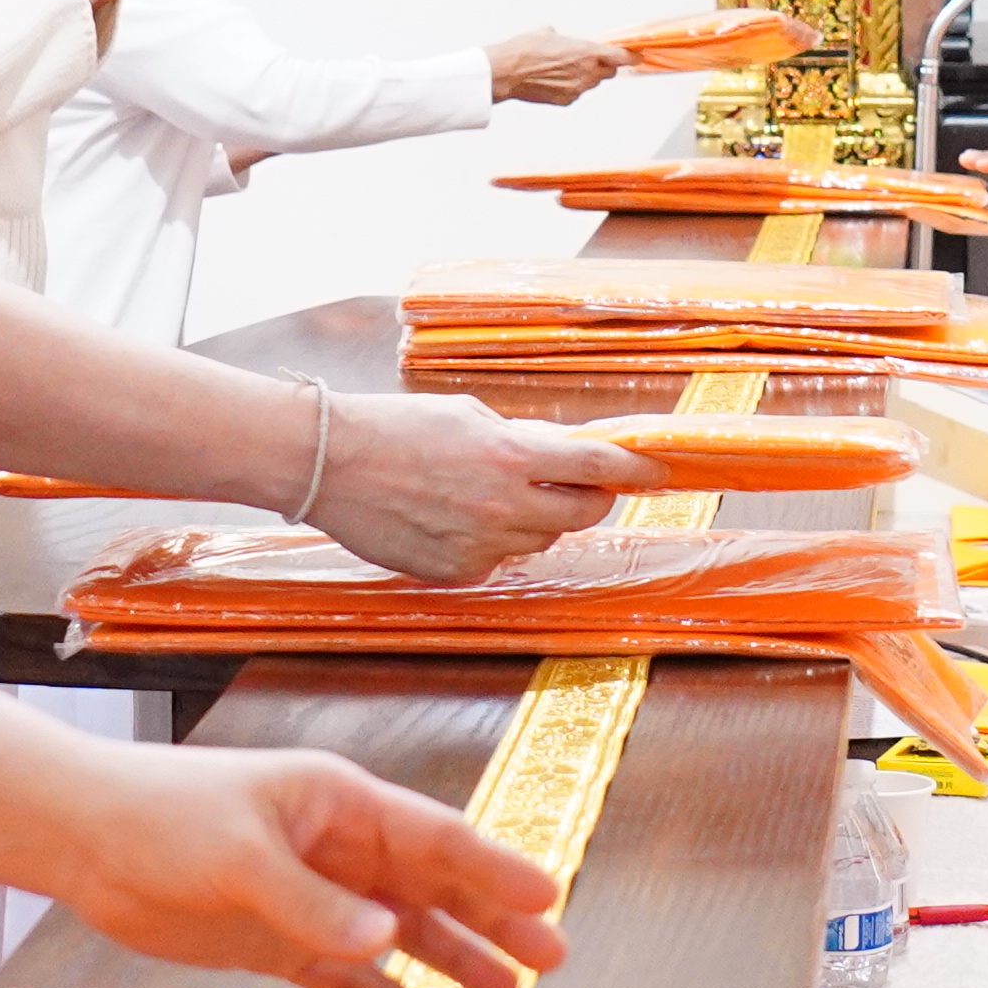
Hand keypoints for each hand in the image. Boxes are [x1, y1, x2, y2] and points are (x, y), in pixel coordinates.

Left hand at [49, 744, 575, 987]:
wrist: (86, 839)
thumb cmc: (163, 817)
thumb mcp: (241, 856)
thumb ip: (313, 902)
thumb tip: (388, 940)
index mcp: (340, 805)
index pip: (436, 837)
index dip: (494, 869)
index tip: (547, 899)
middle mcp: (338, 849)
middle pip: (433, 887)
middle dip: (492, 921)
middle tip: (551, 961)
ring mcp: (312, 895)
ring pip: (399, 933)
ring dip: (448, 960)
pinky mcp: (278, 939)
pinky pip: (346, 972)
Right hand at [304, 390, 649, 579]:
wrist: (330, 463)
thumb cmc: (394, 428)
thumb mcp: (468, 416)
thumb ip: (520, 439)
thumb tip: (557, 454)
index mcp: (512, 455)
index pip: (596, 465)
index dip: (635, 469)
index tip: (658, 471)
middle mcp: (504, 505)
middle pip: (581, 514)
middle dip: (589, 499)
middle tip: (578, 485)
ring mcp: (481, 545)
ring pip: (538, 540)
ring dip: (535, 520)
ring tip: (490, 494)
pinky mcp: (456, 571)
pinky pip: (496, 560)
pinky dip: (491, 542)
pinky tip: (455, 517)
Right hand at [483, 28, 622, 107]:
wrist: (507, 71)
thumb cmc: (525, 50)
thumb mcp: (548, 32)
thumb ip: (563, 37)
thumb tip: (561, 39)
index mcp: (588, 52)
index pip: (621, 57)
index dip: (631, 57)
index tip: (635, 56)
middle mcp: (588, 72)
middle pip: (609, 72)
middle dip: (603, 66)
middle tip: (587, 59)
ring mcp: (578, 89)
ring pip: (591, 83)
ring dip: (584, 76)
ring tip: (561, 69)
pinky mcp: (567, 100)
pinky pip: (576, 93)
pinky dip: (570, 87)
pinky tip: (552, 80)